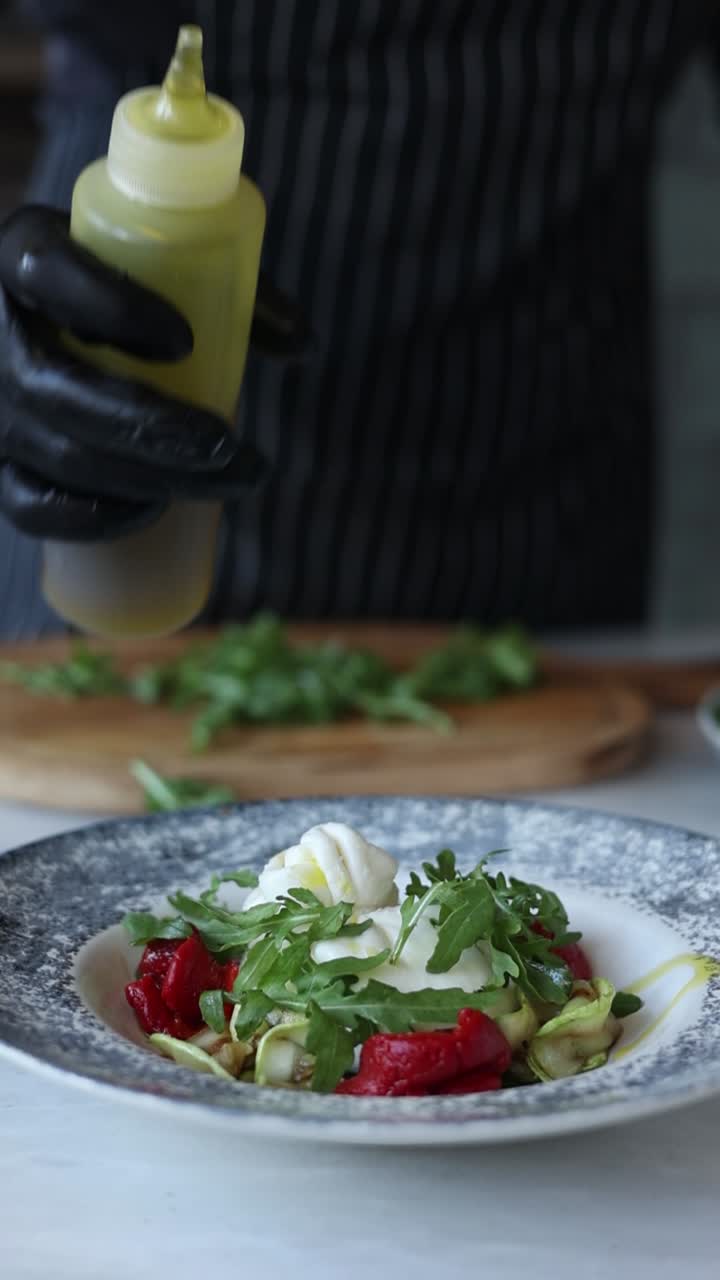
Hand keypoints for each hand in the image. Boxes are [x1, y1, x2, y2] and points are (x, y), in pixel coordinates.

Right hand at [0, 205, 308, 541]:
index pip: (47, 271)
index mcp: (24, 255)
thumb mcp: (163, 268)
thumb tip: (303, 345)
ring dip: (146, 478)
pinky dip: (91, 518)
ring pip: (55, 452)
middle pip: (55, 388)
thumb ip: (232, 293)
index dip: (111, 308)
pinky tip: (153, 512)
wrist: (43, 325)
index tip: (186, 343)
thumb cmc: (118, 289)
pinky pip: (26, 504)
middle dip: (147, 426)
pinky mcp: (0, 460)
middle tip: (227, 444)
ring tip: (227, 477)